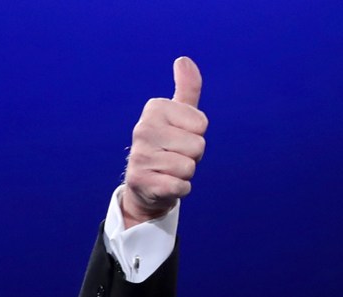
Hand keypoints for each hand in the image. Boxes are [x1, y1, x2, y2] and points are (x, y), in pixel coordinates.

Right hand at [121, 56, 207, 226]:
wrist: (146, 185)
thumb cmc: (169, 146)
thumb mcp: (178, 116)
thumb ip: (187, 89)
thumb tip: (184, 60)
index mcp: (154, 108)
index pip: (202, 123)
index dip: (197, 135)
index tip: (180, 138)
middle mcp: (143, 129)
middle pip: (198, 146)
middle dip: (193, 156)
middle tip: (175, 157)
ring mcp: (140, 156)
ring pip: (189, 168)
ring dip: (185, 174)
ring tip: (168, 170)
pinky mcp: (142, 181)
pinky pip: (181, 187)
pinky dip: (179, 189)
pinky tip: (166, 185)